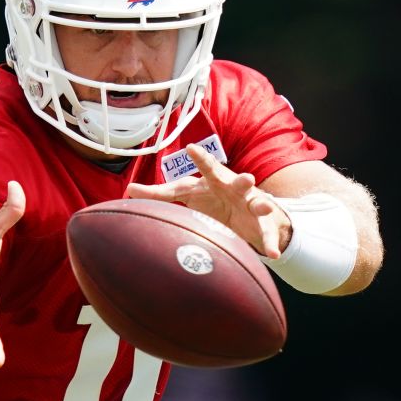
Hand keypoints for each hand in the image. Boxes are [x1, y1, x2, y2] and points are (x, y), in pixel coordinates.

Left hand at [126, 144, 289, 257]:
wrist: (247, 213)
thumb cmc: (212, 198)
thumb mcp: (187, 193)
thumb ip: (160, 193)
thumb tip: (128, 190)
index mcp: (215, 179)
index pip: (206, 167)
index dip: (200, 157)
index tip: (191, 148)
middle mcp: (235, 188)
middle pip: (237, 181)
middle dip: (242, 180)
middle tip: (247, 178)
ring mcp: (250, 205)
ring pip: (258, 203)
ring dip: (261, 205)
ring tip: (263, 207)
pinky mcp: (261, 225)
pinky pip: (267, 234)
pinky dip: (270, 242)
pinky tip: (271, 253)